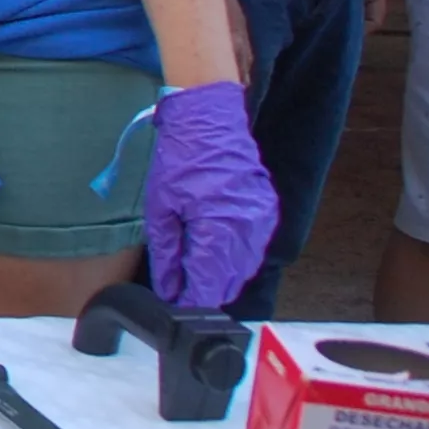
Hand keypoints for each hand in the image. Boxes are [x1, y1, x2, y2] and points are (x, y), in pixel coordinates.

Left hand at [141, 81, 277, 308]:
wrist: (210, 121)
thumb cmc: (180, 160)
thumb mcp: (161, 207)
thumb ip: (168, 254)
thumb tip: (169, 288)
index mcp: (218, 229)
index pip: (208, 285)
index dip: (189, 300)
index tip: (173, 306)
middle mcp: (248, 231)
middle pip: (228, 282)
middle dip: (203, 290)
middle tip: (179, 289)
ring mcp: (262, 223)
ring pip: (242, 270)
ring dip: (219, 277)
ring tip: (192, 271)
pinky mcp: (267, 214)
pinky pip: (252, 250)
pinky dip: (233, 259)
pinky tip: (213, 253)